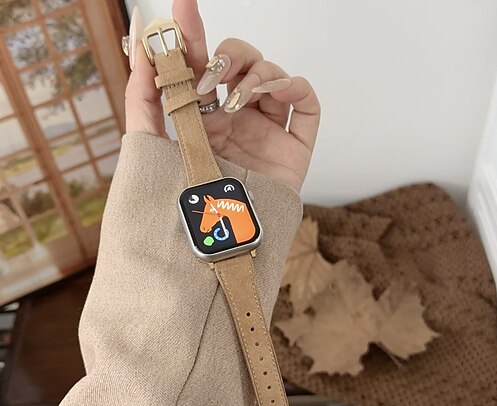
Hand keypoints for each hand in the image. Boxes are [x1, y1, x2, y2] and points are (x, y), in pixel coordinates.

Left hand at [125, 0, 319, 191]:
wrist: (219, 244)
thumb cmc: (185, 202)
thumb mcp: (153, 147)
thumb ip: (143, 99)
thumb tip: (142, 47)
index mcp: (204, 117)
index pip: (201, 65)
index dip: (192, 34)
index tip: (181, 7)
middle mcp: (237, 119)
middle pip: (241, 63)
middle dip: (226, 56)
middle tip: (209, 75)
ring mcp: (267, 130)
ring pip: (272, 75)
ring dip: (254, 74)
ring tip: (235, 102)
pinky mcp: (294, 145)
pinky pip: (307, 103)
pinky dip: (295, 87)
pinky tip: (274, 94)